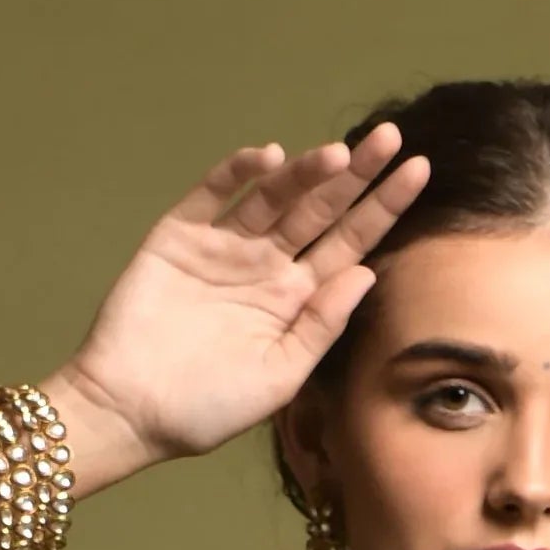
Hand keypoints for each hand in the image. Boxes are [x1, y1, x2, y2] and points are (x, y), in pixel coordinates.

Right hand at [52, 129, 431, 472]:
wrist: (131, 410)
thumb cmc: (207, 408)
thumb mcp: (280, 376)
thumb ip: (322, 325)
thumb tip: (369, 272)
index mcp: (295, 301)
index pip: (349, 246)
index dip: (381, 210)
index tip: (418, 174)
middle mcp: (264, 267)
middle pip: (319, 211)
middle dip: (355, 176)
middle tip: (391, 138)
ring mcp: (223, 247)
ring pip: (273, 197)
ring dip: (304, 173)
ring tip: (338, 154)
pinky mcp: (179, 235)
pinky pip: (212, 194)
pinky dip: (237, 173)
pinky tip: (269, 158)